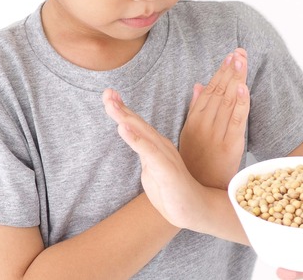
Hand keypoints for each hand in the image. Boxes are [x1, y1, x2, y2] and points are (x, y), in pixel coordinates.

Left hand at [102, 88, 207, 229]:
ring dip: (125, 117)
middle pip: (137, 123)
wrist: (195, 209)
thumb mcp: (152, 170)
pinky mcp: (166, 169)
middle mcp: (160, 146)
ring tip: (111, 104)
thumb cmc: (173, 191)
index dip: (122, 109)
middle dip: (120, 107)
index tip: (109, 95)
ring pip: (142, 133)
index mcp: (155, 146)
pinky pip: (149, 152)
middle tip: (107, 92)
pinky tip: (123, 128)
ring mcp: (164, 156)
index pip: (136, 125)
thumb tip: (133, 142)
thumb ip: (144, 154)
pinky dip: (135, 139)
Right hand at [179, 48, 249, 188]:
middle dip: (230, 70)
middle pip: (219, 92)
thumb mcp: (188, 135)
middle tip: (239, 51)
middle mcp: (204, 126)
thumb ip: (195, 109)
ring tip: (241, 60)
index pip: (209, 91)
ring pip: (228, 102)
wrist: (199, 194)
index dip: (220, 72)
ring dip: (236, 79)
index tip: (230, 56)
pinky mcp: (230, 147)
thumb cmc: (193, 166)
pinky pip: (237, 122)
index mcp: (193, 122)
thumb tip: (199, 84)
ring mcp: (217, 135)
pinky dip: (241, 104)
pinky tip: (244, 88)